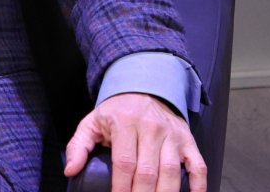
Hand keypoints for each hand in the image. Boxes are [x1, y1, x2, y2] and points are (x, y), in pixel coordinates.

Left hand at [63, 92, 205, 191]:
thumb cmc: (116, 112)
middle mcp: (152, 128)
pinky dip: (198, 187)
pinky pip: (198, 166)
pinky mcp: (188, 141)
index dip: (121, 187)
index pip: (124, 162)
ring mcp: (173, 135)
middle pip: (148, 171)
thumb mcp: (92, 123)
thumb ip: (78, 146)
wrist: (145, 87)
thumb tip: (70, 170)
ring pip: (172, 172)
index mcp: (125, 123)